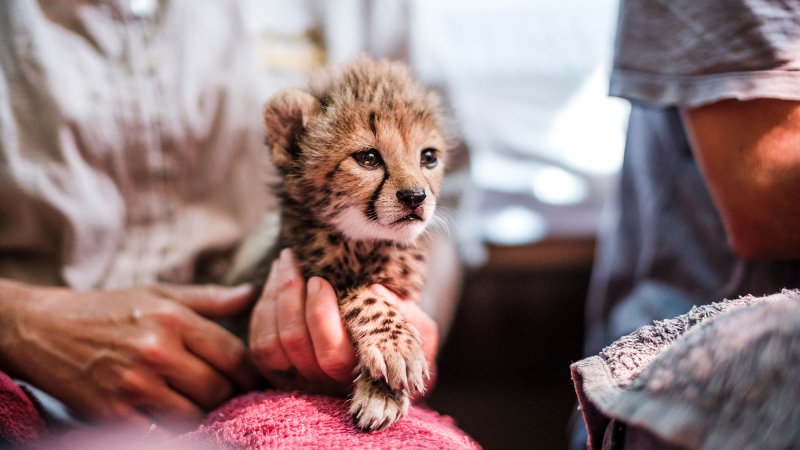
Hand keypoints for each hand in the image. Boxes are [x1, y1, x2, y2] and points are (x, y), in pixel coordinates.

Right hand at [0, 280, 259, 430]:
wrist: (45, 330)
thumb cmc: (110, 310)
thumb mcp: (159, 294)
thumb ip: (209, 299)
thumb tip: (252, 296)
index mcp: (173, 319)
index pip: (233, 354)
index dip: (250, 372)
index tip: (252, 379)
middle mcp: (156, 351)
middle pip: (217, 388)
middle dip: (227, 394)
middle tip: (225, 393)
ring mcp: (134, 384)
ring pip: (195, 414)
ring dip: (202, 413)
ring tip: (198, 402)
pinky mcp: (112, 413)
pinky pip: (161, 434)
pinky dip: (173, 430)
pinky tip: (171, 416)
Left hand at [249, 249, 439, 395]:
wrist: (385, 364)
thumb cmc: (403, 341)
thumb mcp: (420, 331)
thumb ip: (410, 316)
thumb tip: (375, 291)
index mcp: (361, 374)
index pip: (332, 353)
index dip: (319, 315)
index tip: (320, 280)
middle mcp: (327, 384)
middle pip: (293, 344)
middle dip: (288, 295)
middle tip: (293, 259)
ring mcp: (301, 382)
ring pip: (271, 345)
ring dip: (273, 298)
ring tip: (283, 263)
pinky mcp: (279, 375)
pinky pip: (259, 346)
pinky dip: (262, 310)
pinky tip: (274, 283)